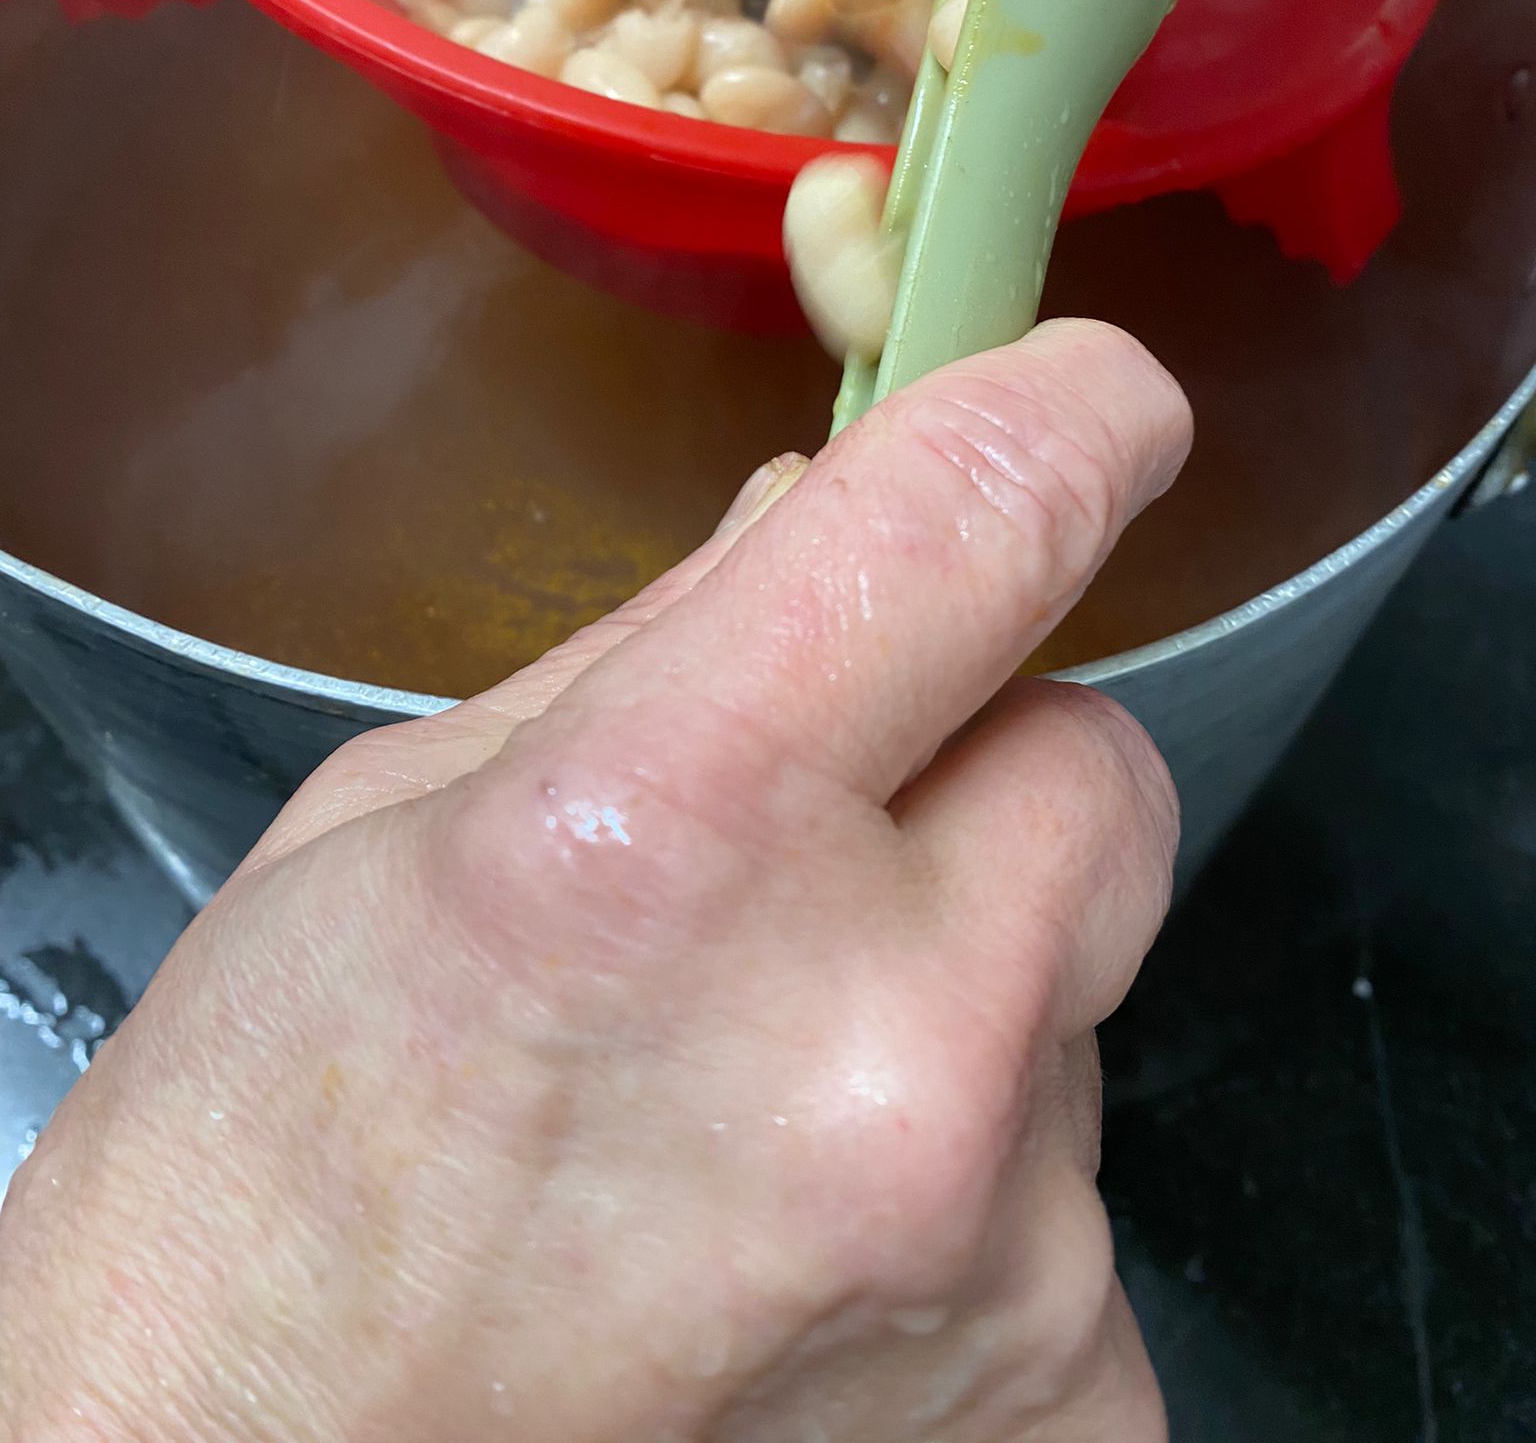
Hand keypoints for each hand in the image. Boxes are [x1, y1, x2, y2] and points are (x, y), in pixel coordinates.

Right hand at [0, 320, 1189, 1442]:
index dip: (1067, 414)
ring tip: (754, 1084)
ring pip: (1083, 970)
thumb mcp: (404, 819)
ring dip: (960, 972)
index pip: (990, 515)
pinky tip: (805, 1230)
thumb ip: (672, 645)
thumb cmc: (267, 1182)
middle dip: (980, 753)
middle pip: (1094, 752)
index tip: (1086, 404)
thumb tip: (841, 515)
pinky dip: (971, 1163)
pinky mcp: (1061, 1396)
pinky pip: (1078, 1176)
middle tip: (820, 838)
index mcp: (675, 830)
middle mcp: (883, 1043)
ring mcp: (998, 1250)